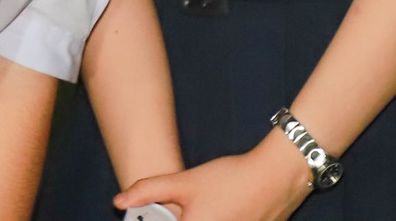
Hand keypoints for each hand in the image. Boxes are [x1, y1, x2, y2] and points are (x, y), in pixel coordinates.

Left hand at [117, 135, 312, 220]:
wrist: (276, 178)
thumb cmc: (231, 180)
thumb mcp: (185, 182)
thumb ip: (149, 191)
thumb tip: (119, 202)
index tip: (152, 215)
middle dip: (174, 218)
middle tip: (177, 208)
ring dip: (193, 217)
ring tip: (199, 204)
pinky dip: (210, 218)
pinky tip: (216, 208)